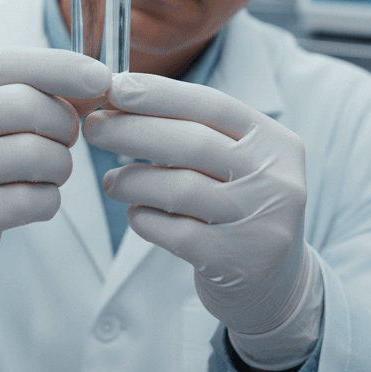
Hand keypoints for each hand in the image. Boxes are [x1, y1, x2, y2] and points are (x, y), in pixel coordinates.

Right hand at [0, 48, 111, 323]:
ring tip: (42, 173)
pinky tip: (27, 202)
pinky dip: (46, 201)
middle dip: (63, 126)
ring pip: (40, 155)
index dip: (62, 67)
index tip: (101, 78)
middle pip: (31, 107)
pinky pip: (36, 201)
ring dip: (59, 167)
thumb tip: (100, 82)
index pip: (9, 63)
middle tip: (60, 141)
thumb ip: (33, 92)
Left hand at [85, 72, 322, 369]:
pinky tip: (136, 214)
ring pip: (180, 189)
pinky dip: (146, 220)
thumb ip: (197, 131)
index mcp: (276, 144)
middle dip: (134, 130)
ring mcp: (260, 224)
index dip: (161, 95)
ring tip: (111, 182)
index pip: (214, 105)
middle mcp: (276, 181)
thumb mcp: (238, 163)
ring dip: (133, 180)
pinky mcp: (237, 263)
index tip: (115, 87)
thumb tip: (122, 96)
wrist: (276, 284)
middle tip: (94, 127)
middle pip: (193, 143)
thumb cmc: (239, 208)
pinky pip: (176, 233)